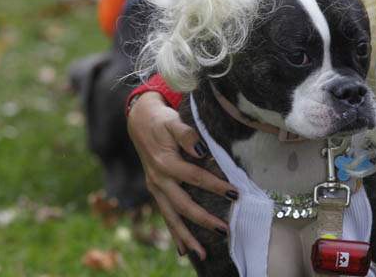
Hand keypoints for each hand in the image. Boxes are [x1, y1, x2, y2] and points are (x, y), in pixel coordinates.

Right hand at [127, 92, 238, 258]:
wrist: (139, 121)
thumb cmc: (161, 120)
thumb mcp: (173, 121)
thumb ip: (186, 135)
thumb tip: (201, 150)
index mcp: (165, 163)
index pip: (195, 177)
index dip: (216, 186)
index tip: (235, 193)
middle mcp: (158, 180)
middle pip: (183, 205)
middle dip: (204, 220)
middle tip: (225, 230)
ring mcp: (155, 188)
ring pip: (171, 217)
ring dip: (186, 237)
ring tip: (202, 253)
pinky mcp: (155, 191)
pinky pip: (165, 215)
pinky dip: (174, 233)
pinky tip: (182, 250)